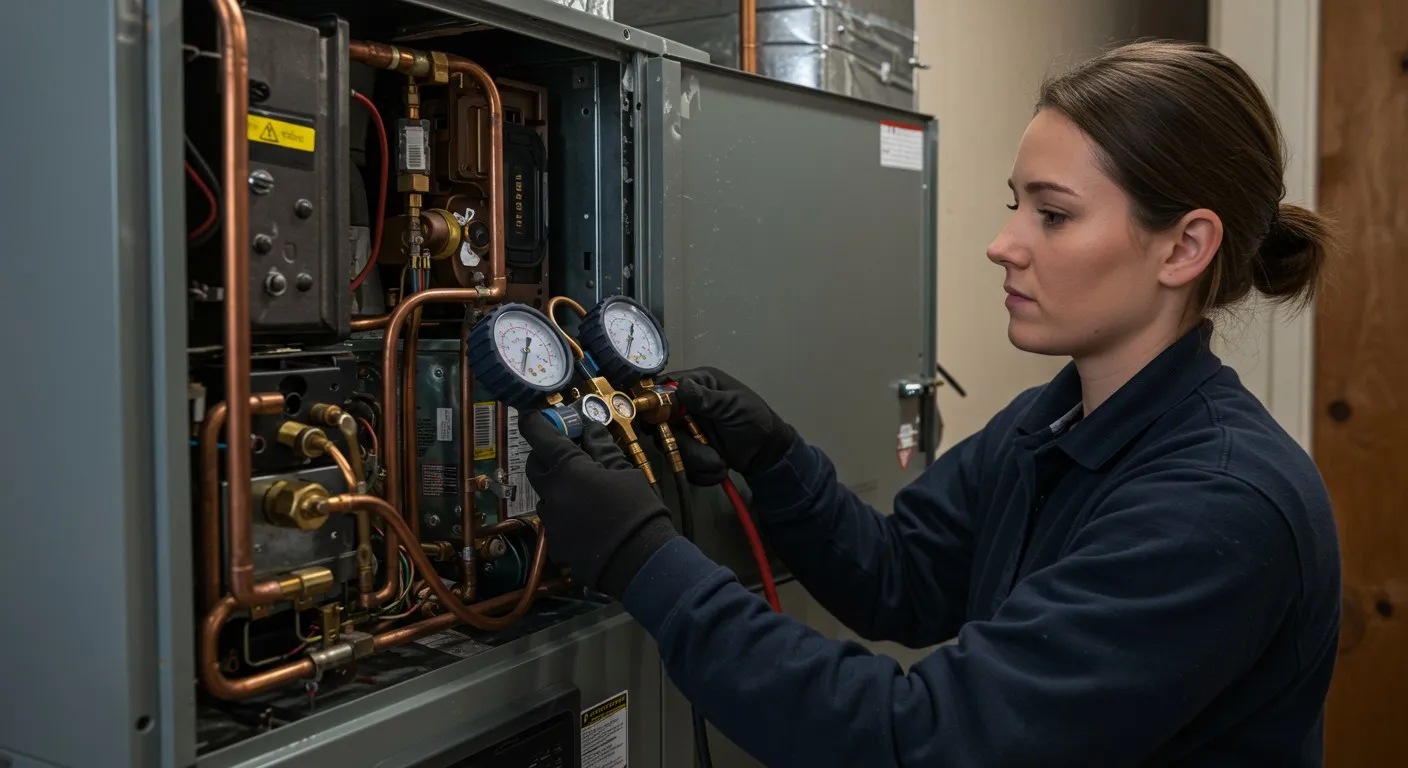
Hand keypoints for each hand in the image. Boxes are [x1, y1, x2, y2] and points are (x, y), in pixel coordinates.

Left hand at [518, 414, 677, 598]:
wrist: (639, 561)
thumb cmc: (637, 510)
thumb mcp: (626, 473)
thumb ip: (603, 450)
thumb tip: (592, 429)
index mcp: (568, 469)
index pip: (540, 436)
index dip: (534, 422)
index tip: (531, 415)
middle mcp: (551, 493)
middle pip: (534, 466)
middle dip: (544, 456)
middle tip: (566, 454)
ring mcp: (550, 521)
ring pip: (545, 495)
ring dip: (556, 488)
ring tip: (583, 494)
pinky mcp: (555, 545)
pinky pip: (555, 522)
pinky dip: (565, 515)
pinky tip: (587, 522)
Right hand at [667, 367, 796, 484]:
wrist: (766, 453)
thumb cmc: (755, 420)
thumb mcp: (734, 405)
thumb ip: (708, 398)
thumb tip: (682, 386)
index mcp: (699, 384)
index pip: (665, 386)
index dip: (658, 401)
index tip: (667, 418)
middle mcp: (687, 405)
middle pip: (659, 421)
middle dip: (680, 439)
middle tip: (700, 444)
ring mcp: (686, 430)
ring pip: (671, 446)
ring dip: (697, 457)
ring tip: (719, 458)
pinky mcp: (689, 451)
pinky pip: (683, 464)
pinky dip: (702, 469)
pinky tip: (719, 464)